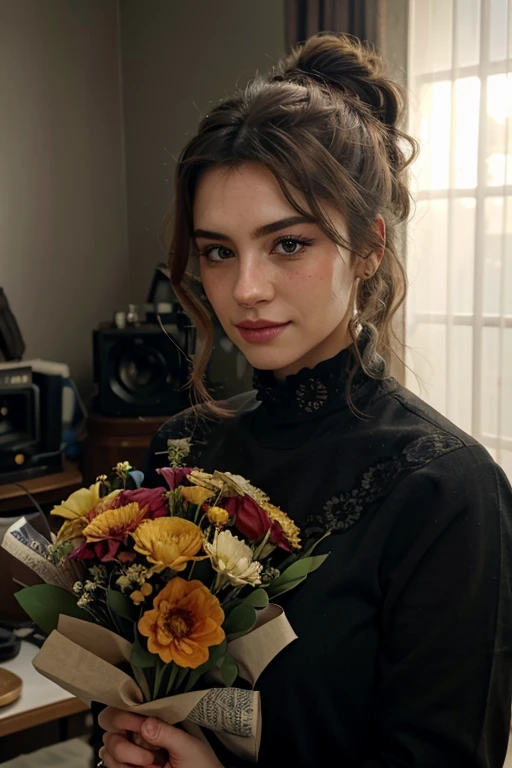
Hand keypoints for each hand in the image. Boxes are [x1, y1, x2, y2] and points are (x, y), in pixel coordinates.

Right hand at [98, 706, 223, 767]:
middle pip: (109, 723)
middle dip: (122, 737)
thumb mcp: (188, 746)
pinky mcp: (127, 767)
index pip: (128, 704)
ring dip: (125, 755)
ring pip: (107, 746)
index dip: (126, 712)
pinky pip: (109, 764)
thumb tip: (145, 723)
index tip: (138, 724)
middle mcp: (140, 733)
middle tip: (146, 750)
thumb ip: (167, 733)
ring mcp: (132, 751)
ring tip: (150, 762)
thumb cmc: (201, 764)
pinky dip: (121, 767)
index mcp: (155, 719)